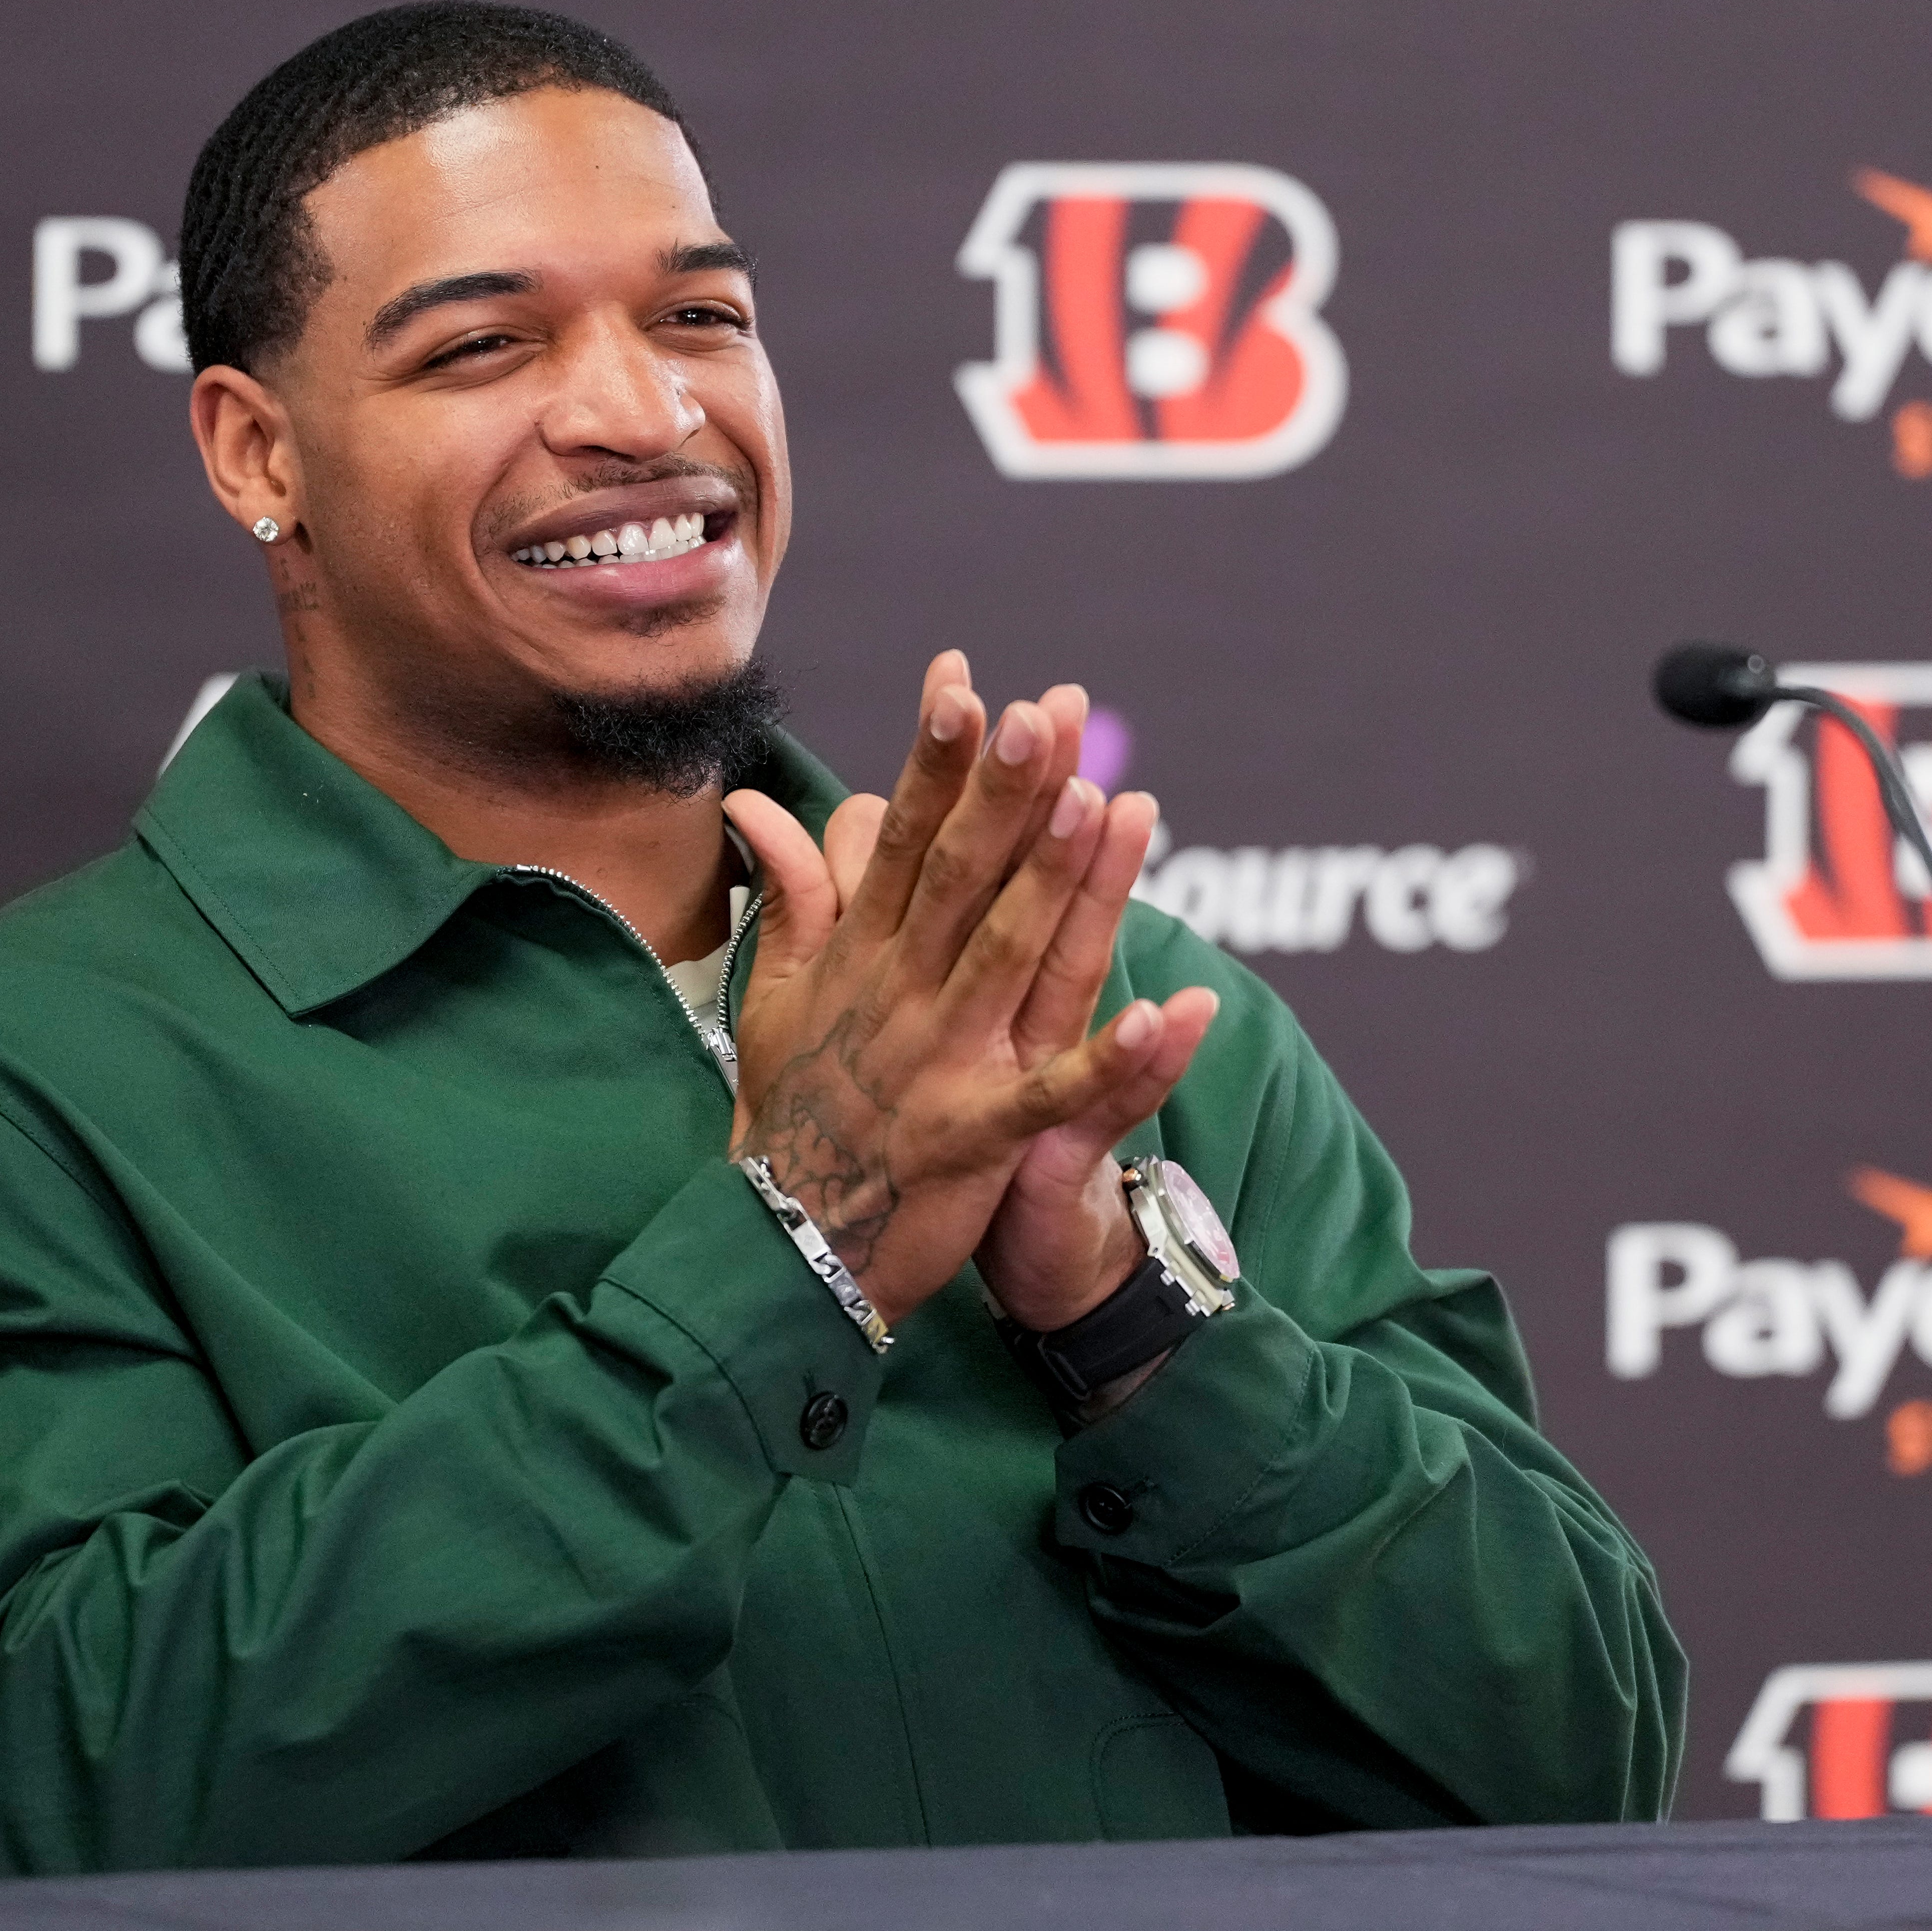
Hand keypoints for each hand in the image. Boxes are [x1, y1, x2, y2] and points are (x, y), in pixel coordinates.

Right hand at [722, 654, 1181, 1324]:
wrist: (779, 1250)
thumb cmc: (788, 1117)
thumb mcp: (775, 1001)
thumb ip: (790, 900)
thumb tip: (763, 807)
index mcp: (860, 959)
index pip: (901, 839)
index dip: (934, 761)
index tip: (963, 680)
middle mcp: (898, 995)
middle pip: (958, 876)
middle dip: (1001, 792)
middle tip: (1045, 709)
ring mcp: (937, 1063)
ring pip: (1006, 957)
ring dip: (1052, 882)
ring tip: (1098, 805)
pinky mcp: (976, 1137)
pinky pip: (1054, 1094)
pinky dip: (1109, 1059)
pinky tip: (1168, 1014)